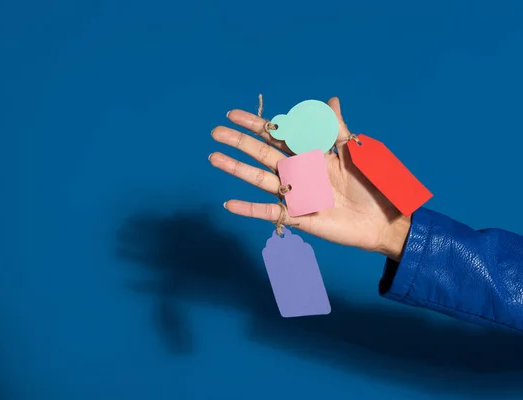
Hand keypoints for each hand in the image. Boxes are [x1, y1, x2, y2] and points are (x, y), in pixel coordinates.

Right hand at [209, 97, 409, 260]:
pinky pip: (269, 212)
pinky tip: (229, 204)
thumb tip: (330, 100)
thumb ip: (337, 129)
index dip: (256, 124)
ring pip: (260, 178)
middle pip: (262, 153)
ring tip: (214, 158)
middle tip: (216, 132)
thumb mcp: (356, 152)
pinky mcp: (298, 216)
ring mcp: (295, 194)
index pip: (278, 135)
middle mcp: (298, 172)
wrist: (384, 219)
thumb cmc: (372, 184)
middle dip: (240, 142)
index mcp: (311, 153)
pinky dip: (249, 209)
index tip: (233, 114)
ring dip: (237, 169)